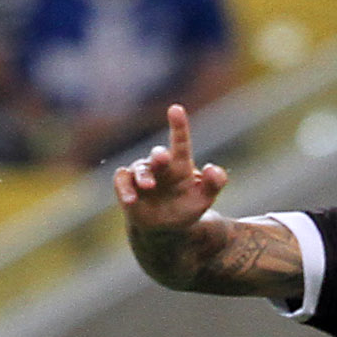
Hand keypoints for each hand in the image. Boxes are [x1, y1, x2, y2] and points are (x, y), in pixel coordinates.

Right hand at [112, 105, 227, 232]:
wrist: (164, 227)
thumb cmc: (184, 207)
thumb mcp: (203, 199)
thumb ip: (214, 184)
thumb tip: (213, 169)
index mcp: (180, 164)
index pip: (180, 143)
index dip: (178, 126)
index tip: (176, 109)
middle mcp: (159, 165)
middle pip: (158, 155)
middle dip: (159, 156)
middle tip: (163, 157)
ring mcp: (142, 175)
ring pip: (140, 169)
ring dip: (144, 177)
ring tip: (149, 186)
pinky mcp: (126, 187)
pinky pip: (122, 181)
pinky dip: (125, 189)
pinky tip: (130, 200)